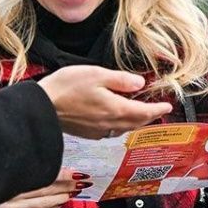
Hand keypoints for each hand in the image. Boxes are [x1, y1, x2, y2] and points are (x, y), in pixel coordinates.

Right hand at [0, 168, 90, 207]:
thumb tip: (51, 163)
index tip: (73, 172)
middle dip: (64, 185)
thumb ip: (23, 167)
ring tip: (74, 192)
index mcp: (4, 177)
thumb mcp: (2, 169)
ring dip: (61, 196)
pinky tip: (60, 203)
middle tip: (79, 181)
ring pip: (42, 202)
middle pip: (42, 187)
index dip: (58, 174)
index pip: (38, 175)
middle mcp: (6, 193)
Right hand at [38, 65, 171, 138]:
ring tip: (141, 113)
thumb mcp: (96, 74)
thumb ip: (120, 80)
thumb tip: (139, 84)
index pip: (144, 112)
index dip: (158, 109)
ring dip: (135, 121)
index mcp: (115, 109)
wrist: (40, 107)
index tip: (167, 106)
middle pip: (136, 123)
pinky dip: (120, 124)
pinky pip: (111, 130)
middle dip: (149, 116)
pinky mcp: (88, 132)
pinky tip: (117, 117)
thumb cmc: (66, 88)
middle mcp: (109, 124)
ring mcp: (98, 131)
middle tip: (158, 110)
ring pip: (124, 128)